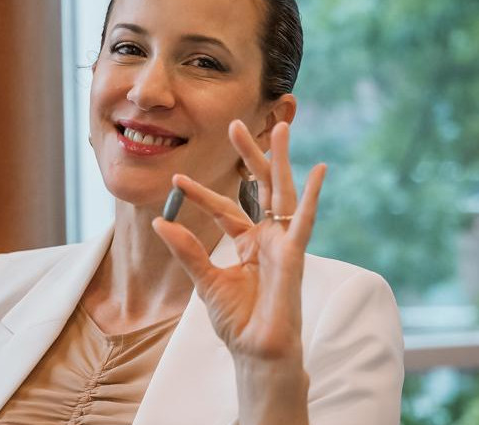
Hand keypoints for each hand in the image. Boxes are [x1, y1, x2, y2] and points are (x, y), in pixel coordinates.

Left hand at [152, 120, 326, 362]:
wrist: (256, 353)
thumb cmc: (238, 322)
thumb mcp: (205, 281)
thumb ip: (187, 251)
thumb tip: (160, 221)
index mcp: (248, 244)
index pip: (225, 209)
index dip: (201, 194)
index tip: (177, 179)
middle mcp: (268, 239)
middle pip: (260, 188)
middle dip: (251, 156)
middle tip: (236, 124)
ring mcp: (283, 245)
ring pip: (282, 193)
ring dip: (280, 161)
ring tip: (280, 127)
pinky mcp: (294, 256)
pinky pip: (304, 222)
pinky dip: (312, 197)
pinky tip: (318, 171)